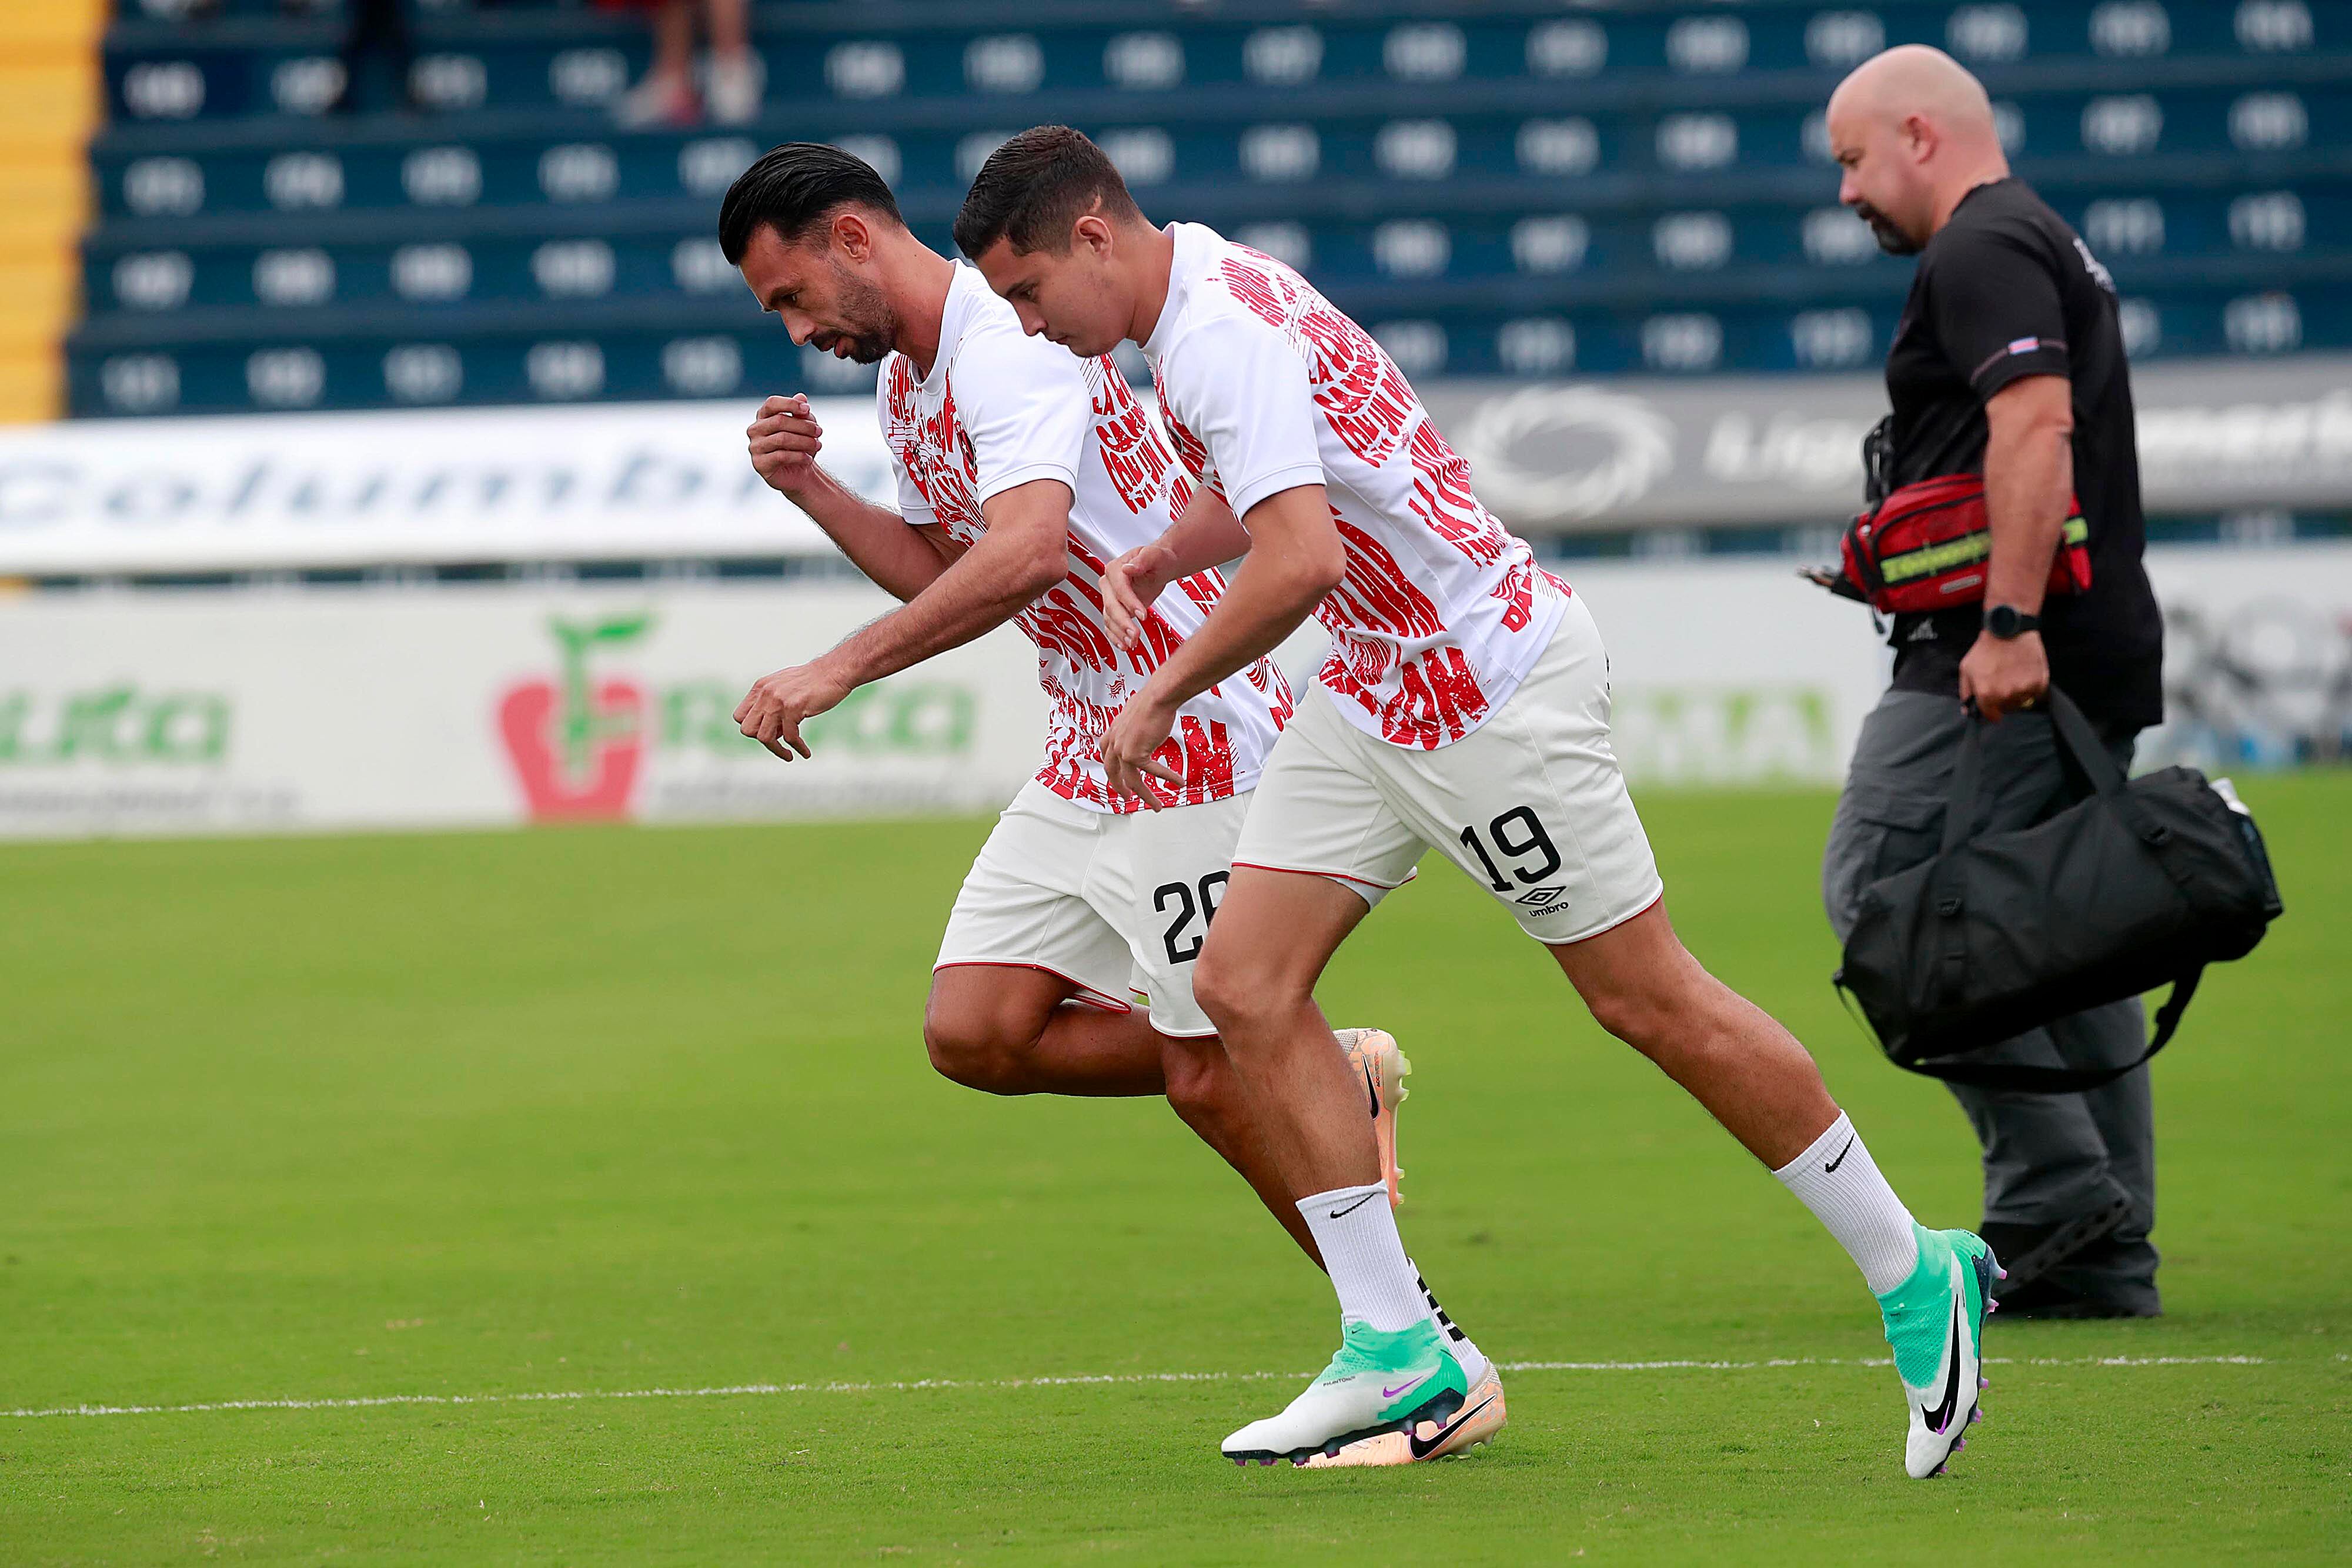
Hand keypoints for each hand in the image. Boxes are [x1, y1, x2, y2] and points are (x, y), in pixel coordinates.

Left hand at [734, 658, 853, 760]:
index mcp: (760, 688)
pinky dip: (798, 748)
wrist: (834, 671)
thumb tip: (770, 729)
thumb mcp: (784, 687)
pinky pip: (790, 737)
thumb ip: (772, 703)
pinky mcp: (793, 708)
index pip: (740, 717)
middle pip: (747, 729)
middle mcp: (765, 693)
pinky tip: (805, 752)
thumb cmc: (814, 681)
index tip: (769, 732)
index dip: (753, 728)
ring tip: (789, 755)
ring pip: (764, 737)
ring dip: (777, 751)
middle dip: (762, 740)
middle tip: (778, 743)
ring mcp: (777, 701)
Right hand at [748, 394, 822, 495]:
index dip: (789, 404)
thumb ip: (801, 413)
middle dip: (803, 426)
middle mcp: (755, 430)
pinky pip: (781, 456)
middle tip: (819, 432)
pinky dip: (799, 456)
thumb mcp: (804, 426)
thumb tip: (801, 397)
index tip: (807, 409)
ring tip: (818, 445)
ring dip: (804, 441)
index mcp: (764, 416)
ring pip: (781, 439)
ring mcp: (755, 447)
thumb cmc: (800, 446)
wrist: (799, 473)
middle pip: (779, 421)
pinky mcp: (759, 464)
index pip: (771, 403)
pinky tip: (808, 458)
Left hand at [1100, 689, 1184, 807]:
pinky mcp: (1135, 755)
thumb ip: (1135, 728)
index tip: (1118, 777)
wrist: (1157, 697)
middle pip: (1113, 773)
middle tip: (1126, 797)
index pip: (1106, 755)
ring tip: (1156, 805)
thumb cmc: (1151, 701)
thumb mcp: (1136, 716)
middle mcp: (1113, 742)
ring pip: (1132, 780)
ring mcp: (1122, 750)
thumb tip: (1145, 731)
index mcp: (1112, 732)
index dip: (1112, 769)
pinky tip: (1178, 782)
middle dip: (1120, 787)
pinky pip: (1153, 772)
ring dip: (1146, 795)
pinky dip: (1168, 777)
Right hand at [1102, 543, 1180, 649]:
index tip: (1142, 614)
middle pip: (1111, 606)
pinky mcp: (1116, 609)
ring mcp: (1111, 598)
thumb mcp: (1154, 555)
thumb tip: (1129, 568)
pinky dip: (1115, 636)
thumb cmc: (1158, 559)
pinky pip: (1110, 625)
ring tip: (1132, 642)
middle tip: (1135, 634)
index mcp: (1115, 568)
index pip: (1119, 588)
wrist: (1160, 567)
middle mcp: (1109, 584)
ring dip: (1119, 633)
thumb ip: (1143, 559)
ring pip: (1109, 618)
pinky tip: (1123, 644)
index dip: (1130, 603)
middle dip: (1123, 622)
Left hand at [1958, 629, 2048, 721]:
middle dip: (2004, 700)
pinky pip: (2036, 694)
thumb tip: (1968, 711)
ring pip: (2022, 701)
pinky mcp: (2039, 682)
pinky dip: (2032, 687)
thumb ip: (1966, 693)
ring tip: (2014, 675)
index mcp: (1987, 694)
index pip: (1992, 716)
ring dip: (2019, 693)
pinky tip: (2025, 673)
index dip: (1992, 713)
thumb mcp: (1967, 669)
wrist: (2009, 630)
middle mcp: (2005, 694)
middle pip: (2008, 708)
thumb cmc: (1986, 649)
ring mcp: (2023, 689)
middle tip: (2003, 682)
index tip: (1994, 708)